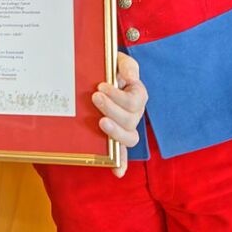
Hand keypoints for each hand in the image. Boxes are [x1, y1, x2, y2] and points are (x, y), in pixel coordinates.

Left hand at [93, 52, 147, 177]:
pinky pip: (122, 153)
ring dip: (116, 132)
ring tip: (100, 121)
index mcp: (136, 95)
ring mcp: (125, 127)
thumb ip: (127, 65)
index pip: (135, 100)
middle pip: (131, 119)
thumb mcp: (117, 59)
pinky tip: (117, 172)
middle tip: (95, 97)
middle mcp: (134, 113)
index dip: (119, 96)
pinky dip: (121, 162)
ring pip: (130, 137)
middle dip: (113, 109)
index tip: (100, 86)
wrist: (96, 72)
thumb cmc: (109, 67)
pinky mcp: (115, 136)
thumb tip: (130, 78)